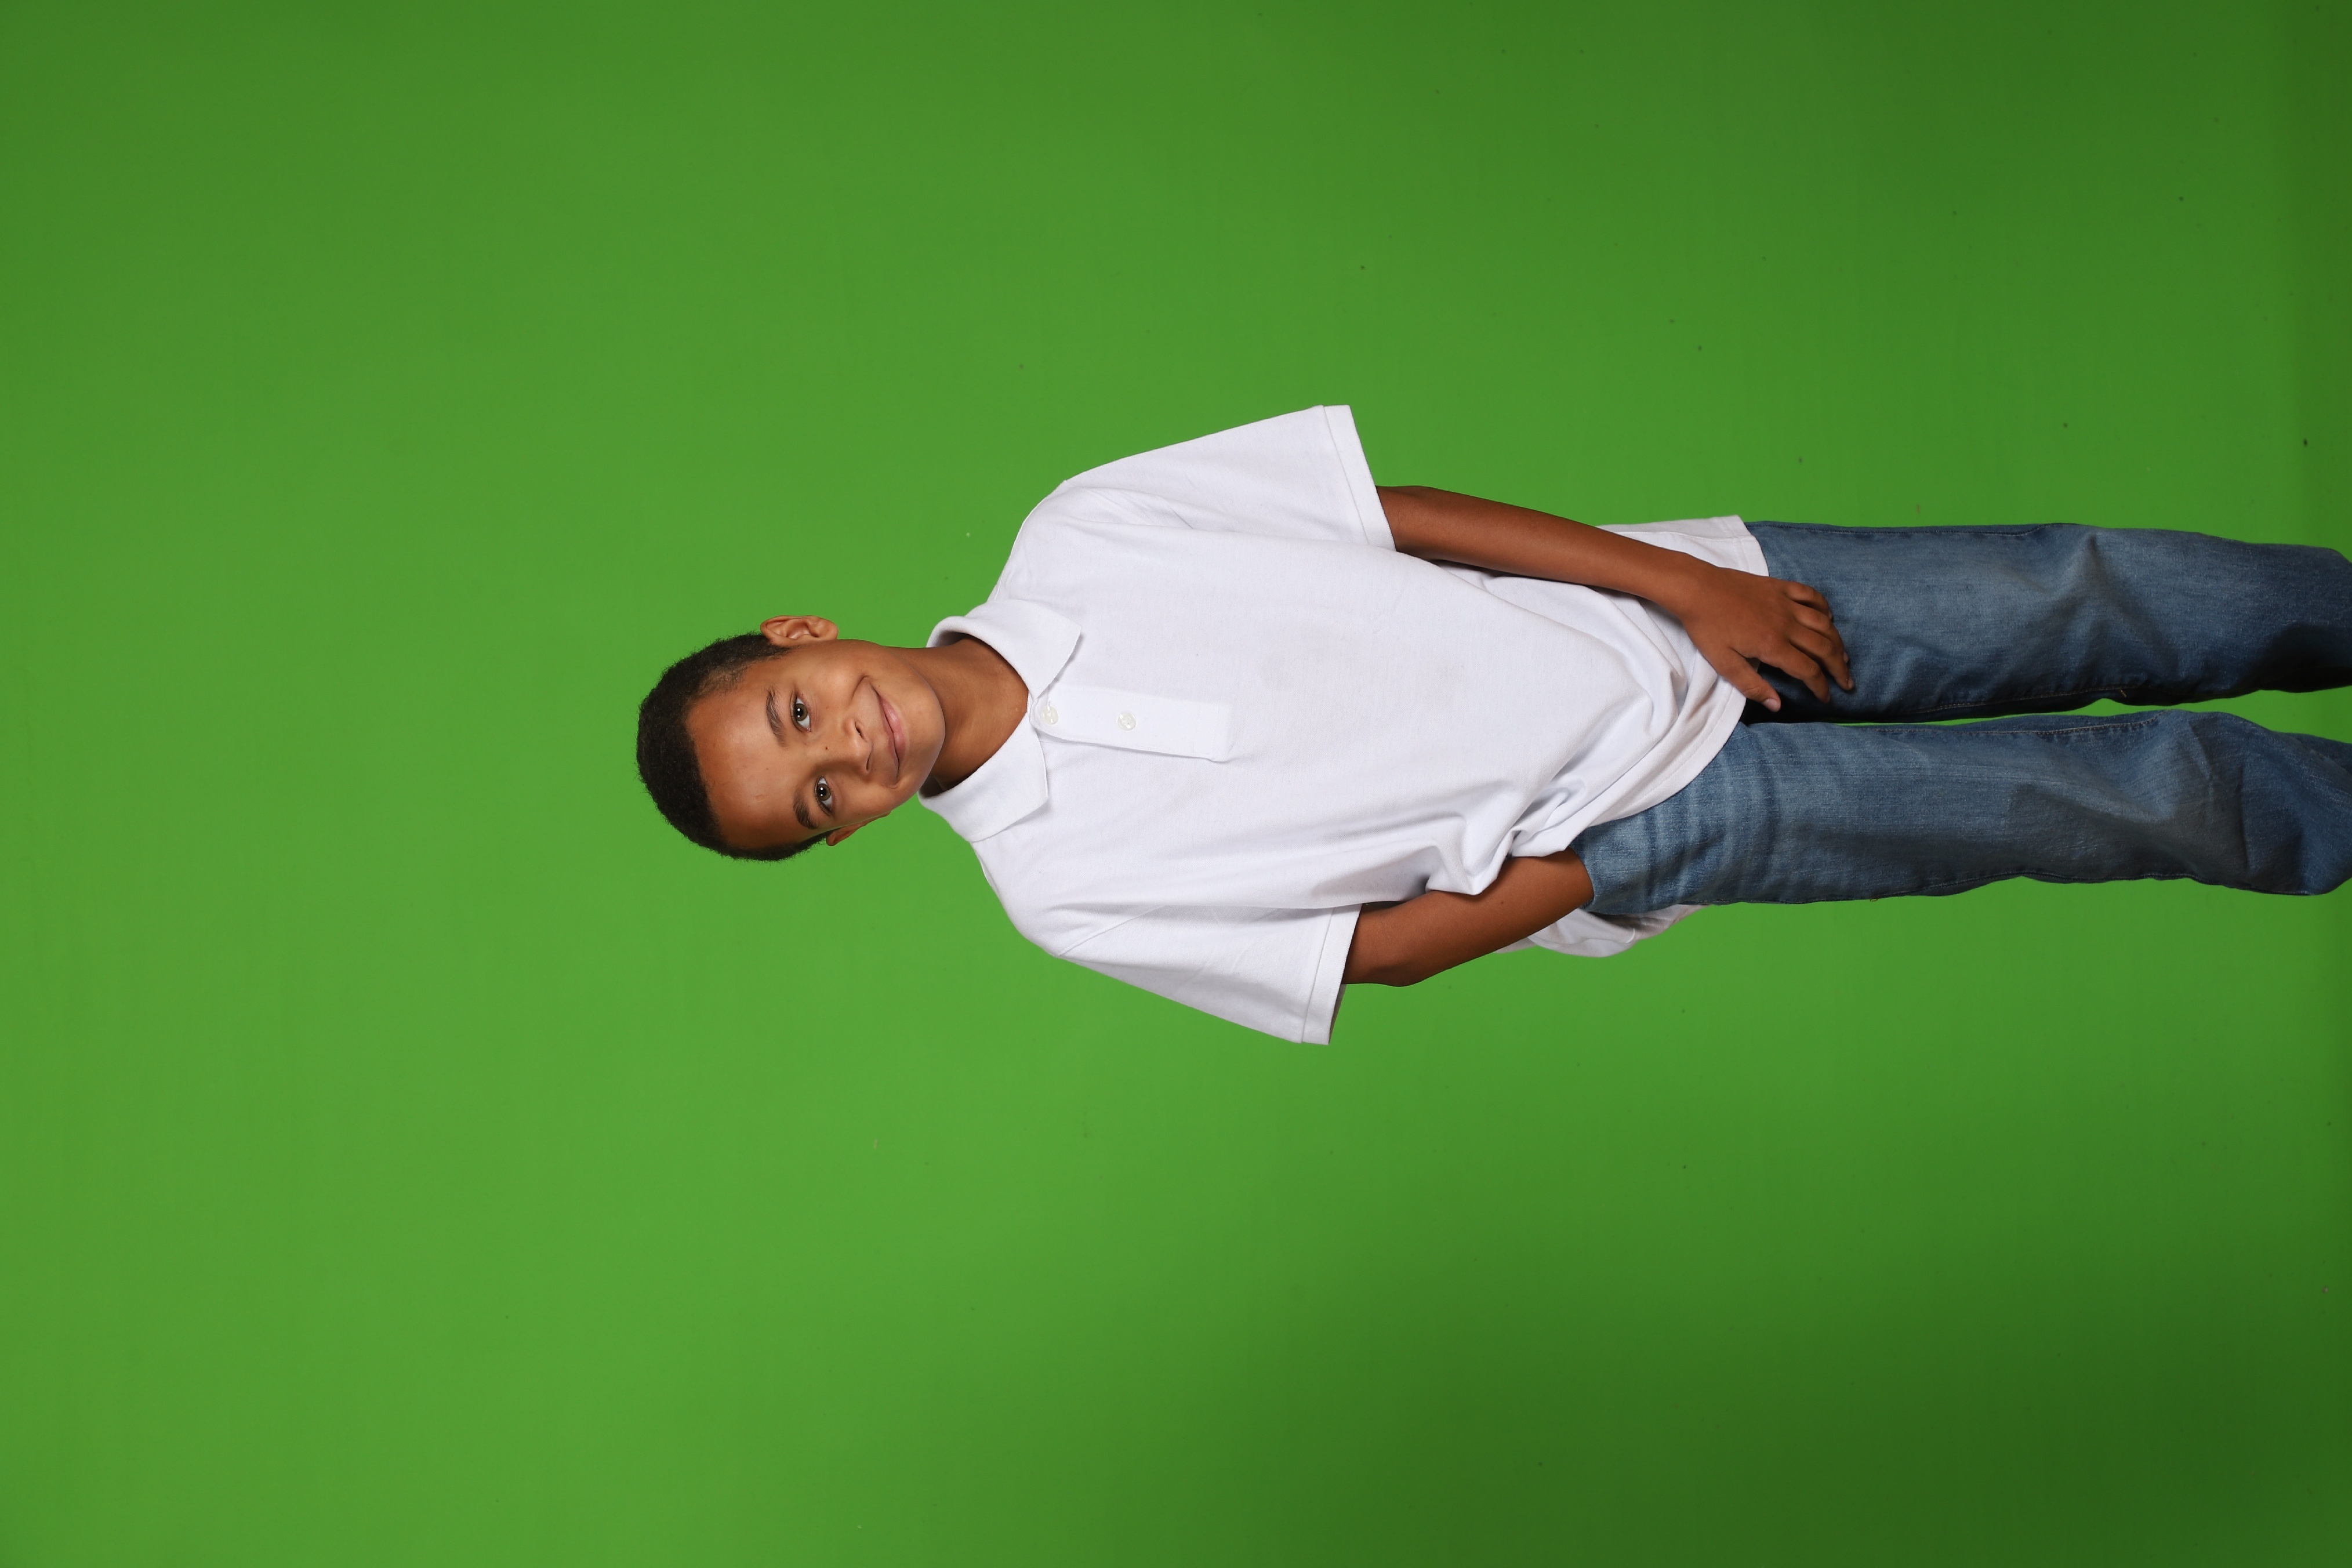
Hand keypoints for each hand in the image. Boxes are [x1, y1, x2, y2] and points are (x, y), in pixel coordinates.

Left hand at [1663, 562, 1852, 708]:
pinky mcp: (1780, 587)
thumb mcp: (1723, 663)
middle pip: (1824, 648)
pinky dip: (1824, 607)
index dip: (1820, 687)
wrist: (1695, 589)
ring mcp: (1785, 603)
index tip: (1826, 698)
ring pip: (1824, 623)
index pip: (1807, 671)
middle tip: (1847, 682)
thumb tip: (1777, 705)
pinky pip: (1811, 595)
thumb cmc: (1706, 627)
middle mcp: (1786, 624)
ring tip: (1843, 656)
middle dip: (1839, 668)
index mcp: (1773, 646)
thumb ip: (1752, 685)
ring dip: (1837, 641)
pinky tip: (1829, 618)